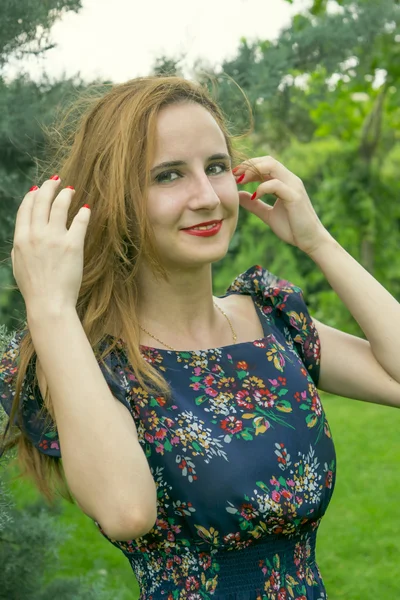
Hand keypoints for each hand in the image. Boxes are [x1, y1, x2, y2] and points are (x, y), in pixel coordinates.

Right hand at [11, 177, 90, 315]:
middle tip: (56, 181)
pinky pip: (79, 222)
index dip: (32, 195)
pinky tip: (86, 209)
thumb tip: (22, 237)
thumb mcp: (18, 266)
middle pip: (42, 202)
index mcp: (21, 239)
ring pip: (60, 206)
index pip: (26, 208)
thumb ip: (19, 248)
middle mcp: (36, 234)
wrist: (48, 303)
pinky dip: (83, 213)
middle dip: (49, 187)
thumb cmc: (34, 288)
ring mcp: (55, 239)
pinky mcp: (73, 245)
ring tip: (71, 191)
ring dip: (65, 195)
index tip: (38, 188)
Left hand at [233, 156, 331, 254]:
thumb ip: (254, 205)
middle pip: (267, 160)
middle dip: (249, 165)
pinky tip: (254, 196)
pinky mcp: (295, 196)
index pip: (265, 164)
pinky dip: (262, 188)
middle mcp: (290, 180)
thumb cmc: (292, 228)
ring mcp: (294, 186)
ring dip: (253, 171)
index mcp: (285, 182)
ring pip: (272, 166)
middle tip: (234, 174)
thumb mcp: (268, 215)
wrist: (310, 241)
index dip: (249, 166)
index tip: (234, 175)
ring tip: (241, 181)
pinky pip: (276, 184)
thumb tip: (239, 195)